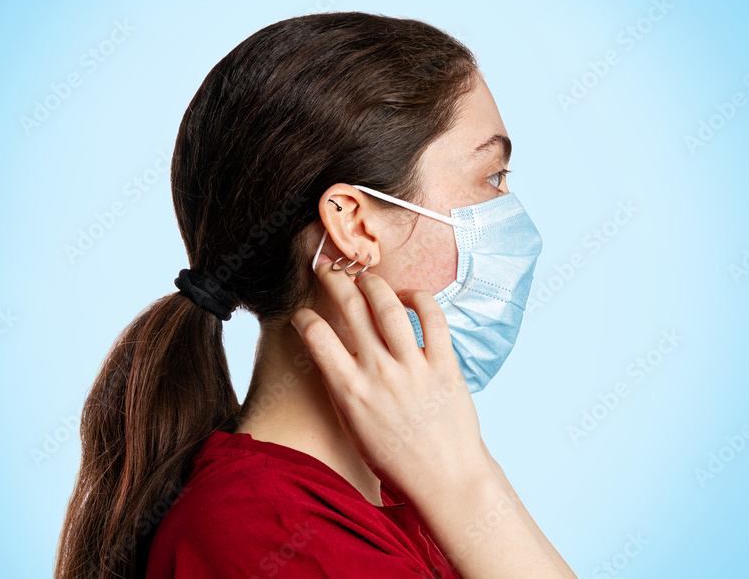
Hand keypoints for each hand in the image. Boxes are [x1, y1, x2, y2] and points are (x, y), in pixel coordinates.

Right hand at [290, 254, 489, 505]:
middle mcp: (379, 373)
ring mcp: (413, 367)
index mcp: (350, 391)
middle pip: (350, 307)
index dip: (304, 316)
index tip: (304, 313)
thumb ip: (341, 388)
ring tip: (366, 277)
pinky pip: (433, 318)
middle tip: (327, 267)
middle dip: (334, 279)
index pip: (315, 335)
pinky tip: (409, 296)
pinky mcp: (445, 365)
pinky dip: (419, 298)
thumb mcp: (354, 427)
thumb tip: (329, 355)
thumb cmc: (396, 459)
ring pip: (388, 305)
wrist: (445, 480)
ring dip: (373, 283)